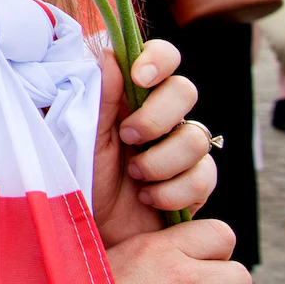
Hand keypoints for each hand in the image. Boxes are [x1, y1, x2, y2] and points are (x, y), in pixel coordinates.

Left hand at [90, 37, 210, 246]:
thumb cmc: (81, 176)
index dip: (158, 60)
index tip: (140, 78)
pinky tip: (149, 198)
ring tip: (134, 176)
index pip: (162, 57)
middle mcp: (162, 117)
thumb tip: (111, 55)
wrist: (93, 229)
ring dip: (161, 161)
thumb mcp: (82, 134)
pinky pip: (203, 176)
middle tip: (128, 137)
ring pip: (197, 137)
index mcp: (132, 96)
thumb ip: (100, 96)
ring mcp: (181, 149)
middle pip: (185, 91)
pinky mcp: (195, 183)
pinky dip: (173, 190)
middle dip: (157, 117)